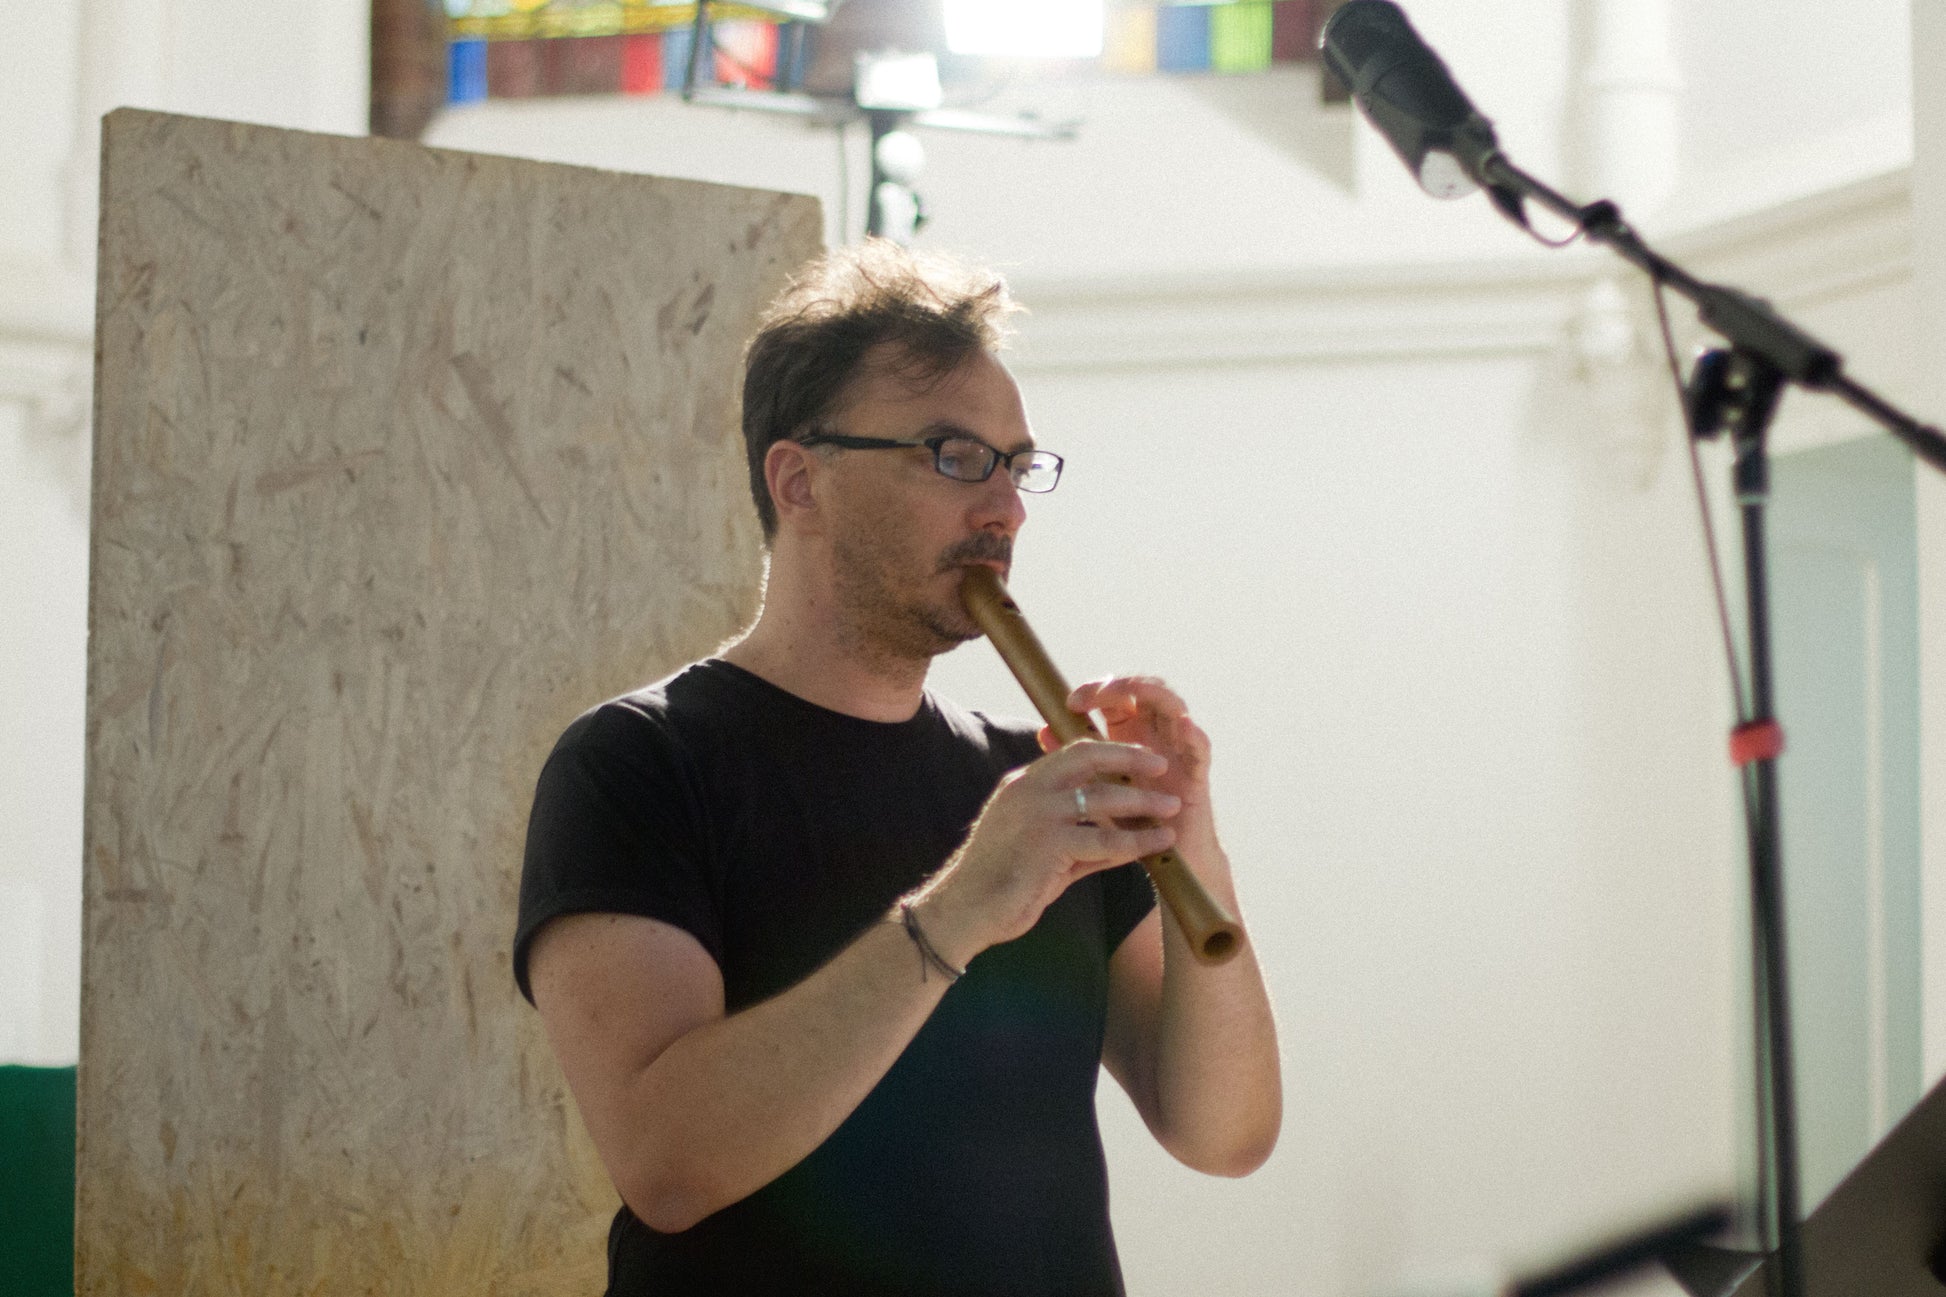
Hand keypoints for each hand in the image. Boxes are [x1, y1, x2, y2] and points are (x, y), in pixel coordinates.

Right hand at [919, 740, 1180, 960]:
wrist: (964, 910)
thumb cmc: (999, 882)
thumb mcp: (1038, 847)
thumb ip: (1074, 837)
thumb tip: (1115, 840)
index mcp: (1023, 784)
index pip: (1072, 753)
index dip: (1110, 752)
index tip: (1140, 757)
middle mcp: (1028, 791)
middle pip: (1088, 758)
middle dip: (1130, 759)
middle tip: (1163, 766)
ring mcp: (1037, 816)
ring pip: (1101, 798)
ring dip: (1142, 803)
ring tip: (1171, 808)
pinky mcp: (1047, 845)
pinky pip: (1103, 840)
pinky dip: (1135, 841)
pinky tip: (1157, 843)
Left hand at [1057, 676, 1219, 863]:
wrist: (1163, 864)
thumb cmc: (1129, 825)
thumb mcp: (1096, 788)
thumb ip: (1075, 761)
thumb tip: (1044, 730)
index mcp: (1131, 735)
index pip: (1117, 697)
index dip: (1096, 690)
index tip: (1071, 702)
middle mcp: (1157, 736)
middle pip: (1146, 691)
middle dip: (1122, 685)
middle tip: (1097, 695)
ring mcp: (1179, 752)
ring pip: (1174, 706)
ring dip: (1156, 694)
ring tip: (1136, 690)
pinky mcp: (1198, 775)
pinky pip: (1202, 748)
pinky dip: (1194, 733)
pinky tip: (1184, 724)